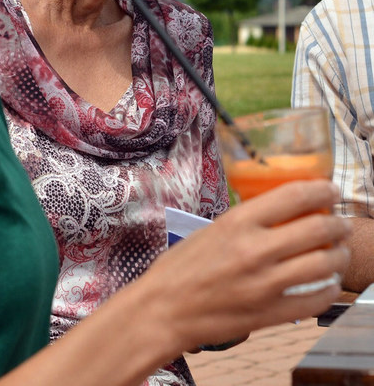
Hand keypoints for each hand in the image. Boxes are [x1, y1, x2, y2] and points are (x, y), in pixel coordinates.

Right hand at [148, 180, 350, 353]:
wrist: (164, 308)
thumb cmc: (180, 267)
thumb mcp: (211, 231)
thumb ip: (247, 223)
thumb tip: (283, 213)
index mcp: (237, 223)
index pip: (294, 196)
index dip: (322, 190)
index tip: (331, 190)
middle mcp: (254, 250)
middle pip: (318, 229)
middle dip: (338, 224)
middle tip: (340, 223)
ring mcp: (265, 284)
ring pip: (324, 264)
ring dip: (339, 255)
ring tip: (338, 253)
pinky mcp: (270, 313)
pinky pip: (317, 300)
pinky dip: (329, 289)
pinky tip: (326, 283)